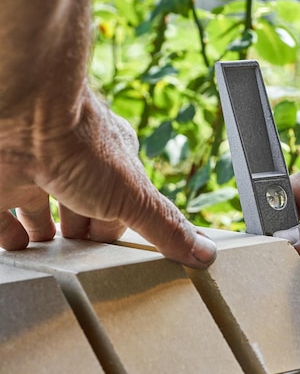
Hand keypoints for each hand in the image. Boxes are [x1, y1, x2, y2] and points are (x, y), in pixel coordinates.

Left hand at [0, 87, 215, 268]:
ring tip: (47, 254)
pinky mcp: (1, 182)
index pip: (121, 203)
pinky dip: (8, 233)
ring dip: (44, 232)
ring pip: (41, 208)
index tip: (119, 250)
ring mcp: (35, 173)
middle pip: (81, 204)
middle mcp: (74, 166)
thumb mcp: (136, 197)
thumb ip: (166, 227)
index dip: (120, 227)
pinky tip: (14, 247)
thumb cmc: (83, 146)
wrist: (24, 117)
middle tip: (82, 256)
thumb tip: (205, 253)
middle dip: (82, 231)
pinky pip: (2, 214)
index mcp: (112, 165)